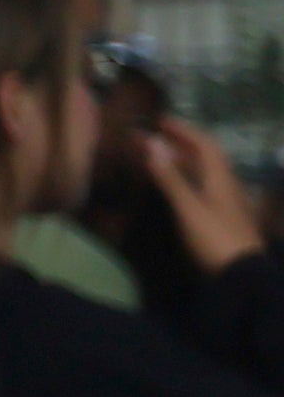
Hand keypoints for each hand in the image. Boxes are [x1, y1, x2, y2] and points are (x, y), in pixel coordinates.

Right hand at [148, 119, 266, 276]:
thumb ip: (170, 177)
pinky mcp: (223, 219)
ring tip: (159, 159)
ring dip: (183, 162)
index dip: (184, 130)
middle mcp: (226, 186)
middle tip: (153, 138)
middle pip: (205, 158)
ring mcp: (227, 204)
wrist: (243, 276)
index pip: (205, 144)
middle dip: (179, 144)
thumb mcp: (189, 208)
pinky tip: (177, 188)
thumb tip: (152, 143)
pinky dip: (187, 180)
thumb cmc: (215, 238)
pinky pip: (204, 189)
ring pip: (205, 174)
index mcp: (221, 179)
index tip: (161, 121)